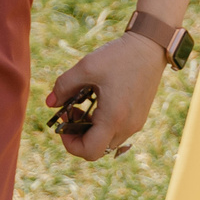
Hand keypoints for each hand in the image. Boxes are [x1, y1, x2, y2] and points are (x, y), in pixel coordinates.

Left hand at [46, 32, 164, 159]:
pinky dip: (103, 124)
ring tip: (82, 104)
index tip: (63, 123)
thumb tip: (49, 103)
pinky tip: (97, 102)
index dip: (70, 144)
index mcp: (113, 118)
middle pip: (97, 148)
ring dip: (90, 129)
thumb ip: (64, 86)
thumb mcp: (86, 67)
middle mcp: (127, 127)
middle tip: (70, 111)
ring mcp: (135, 124)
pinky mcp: (139, 118)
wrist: (149, 48)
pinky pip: (117, 131)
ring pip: (107, 141)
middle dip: (78, 134)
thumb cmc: (118, 56)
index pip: (89, 151)